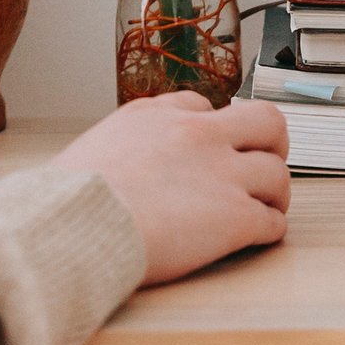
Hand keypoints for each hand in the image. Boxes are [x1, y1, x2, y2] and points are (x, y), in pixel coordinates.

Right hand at [57, 91, 290, 282]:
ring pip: (278, 174)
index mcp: (156, 116)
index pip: (203, 106)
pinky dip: (269, 230)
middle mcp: (197, 136)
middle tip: (264, 164)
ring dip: (273, 194)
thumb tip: (126, 167)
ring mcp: (221, 174)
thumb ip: (126, 147)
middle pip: (265, 121)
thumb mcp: (93, 150)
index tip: (211, 148)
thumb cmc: (67, 201)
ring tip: (264, 209)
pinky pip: (272, 221)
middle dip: (271, 144)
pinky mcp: (235, 216)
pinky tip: (255, 238)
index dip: (213, 129)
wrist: (73, 225)